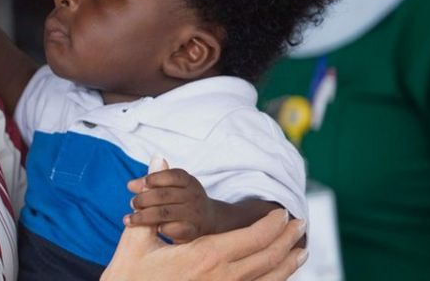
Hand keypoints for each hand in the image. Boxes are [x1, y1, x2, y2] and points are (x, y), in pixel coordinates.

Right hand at [101, 208, 307, 280]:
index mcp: (205, 257)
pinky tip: (278, 276)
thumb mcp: (136, 238)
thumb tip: (159, 160)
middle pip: (269, 258)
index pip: (253, 239)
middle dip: (288, 240)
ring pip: (269, 280)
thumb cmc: (129, 276)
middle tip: (300, 225)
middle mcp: (221, 278)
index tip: (282, 213)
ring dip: (288, 264)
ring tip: (301, 251)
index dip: (273, 225)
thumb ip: (155, 197)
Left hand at [126, 165, 216, 241]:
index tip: (136, 185)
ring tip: (130, 219)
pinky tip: (152, 230)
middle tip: (132, 203)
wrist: (210, 220)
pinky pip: (176, 229)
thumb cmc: (183, 200)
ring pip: (165, 213)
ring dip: (144, 216)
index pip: (172, 176)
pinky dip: (162, 229)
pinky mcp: (194, 231)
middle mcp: (193, 196)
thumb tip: (130, 185)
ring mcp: (195, 214)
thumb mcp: (173, 186)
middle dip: (143, 199)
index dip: (154, 178)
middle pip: (164, 195)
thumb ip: (152, 183)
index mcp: (188, 181)